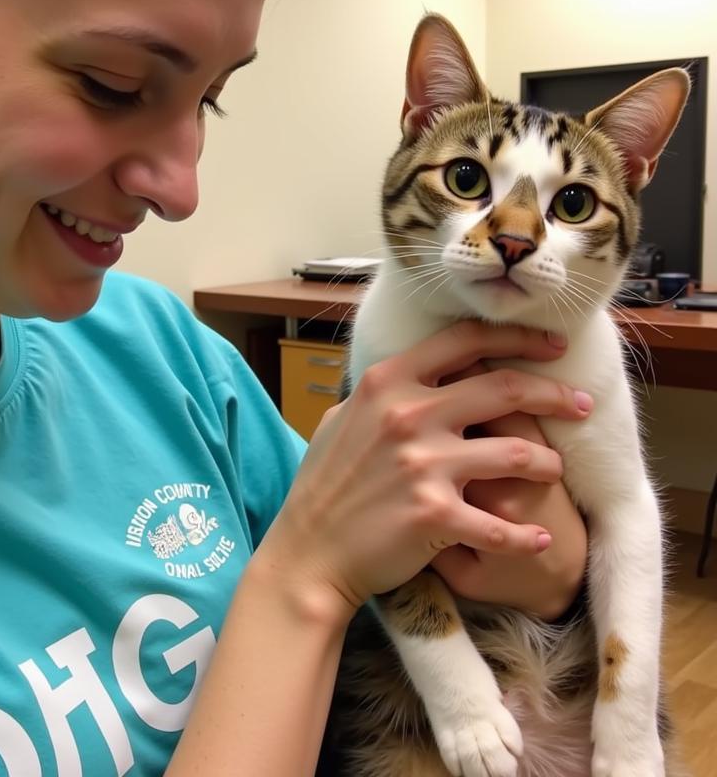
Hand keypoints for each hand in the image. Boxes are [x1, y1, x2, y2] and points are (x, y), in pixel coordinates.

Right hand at [259, 322, 592, 627]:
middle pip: (504, 388)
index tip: (552, 346)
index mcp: (386, 382)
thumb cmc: (324, 484)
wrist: (309, 552)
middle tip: (581, 404)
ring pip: (516, 452)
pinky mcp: (435, 515)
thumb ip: (382, 392)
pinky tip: (539, 539)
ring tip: (555, 470)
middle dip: (555, 392)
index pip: (464, 342)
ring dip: (547, 463)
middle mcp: (408, 414)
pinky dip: (527, 535)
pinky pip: (502, 524)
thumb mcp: (342, 418)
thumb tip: (416, 373)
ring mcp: (423, 464)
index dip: (516, 338)